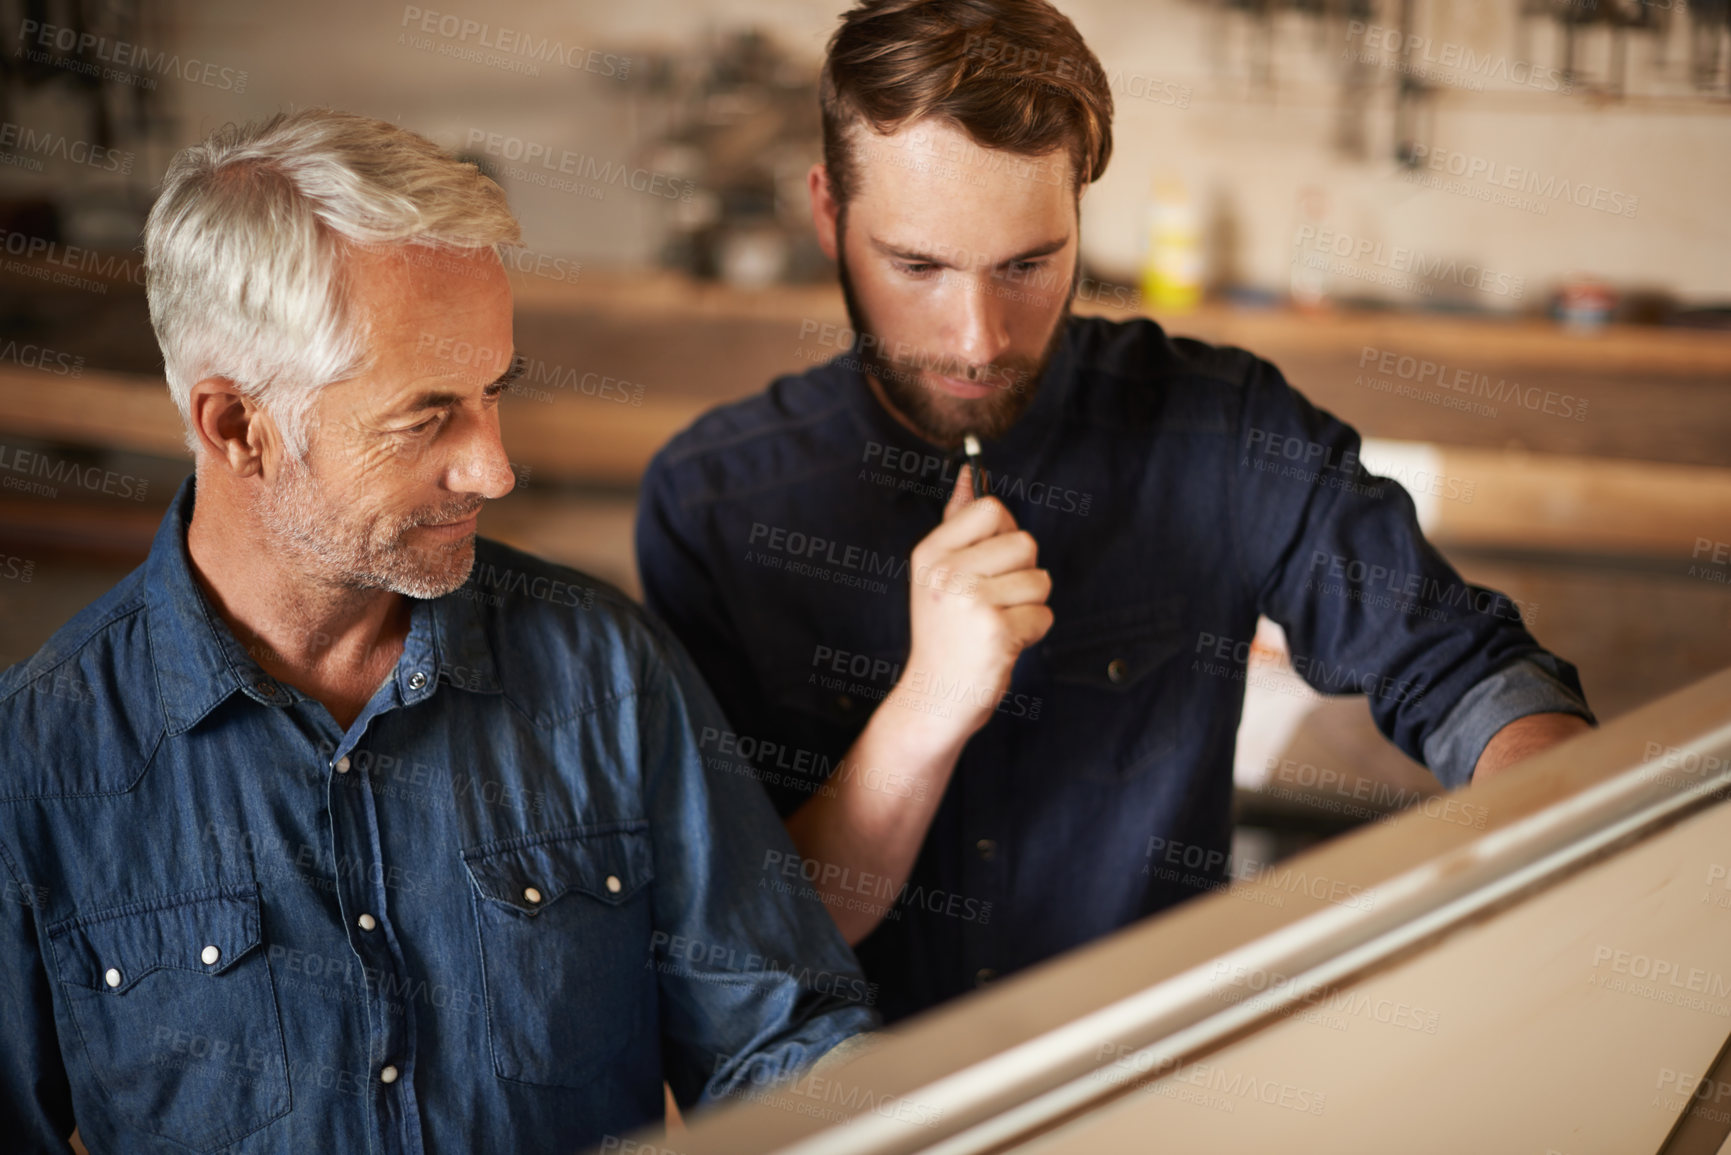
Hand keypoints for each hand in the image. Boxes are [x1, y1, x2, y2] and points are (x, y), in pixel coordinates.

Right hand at [890, 465, 1052, 745]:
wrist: (935, 695)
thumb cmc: (945, 631)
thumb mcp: (938, 573)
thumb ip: (957, 522)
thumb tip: (968, 473)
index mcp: (931, 552)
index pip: (991, 508)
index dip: (1004, 532)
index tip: (990, 561)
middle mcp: (947, 573)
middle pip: (1024, 542)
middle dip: (1022, 573)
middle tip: (992, 600)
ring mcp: (971, 602)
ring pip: (1039, 580)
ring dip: (1029, 604)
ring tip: (996, 623)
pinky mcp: (997, 631)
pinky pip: (1044, 614)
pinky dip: (1032, 631)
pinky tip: (1003, 643)